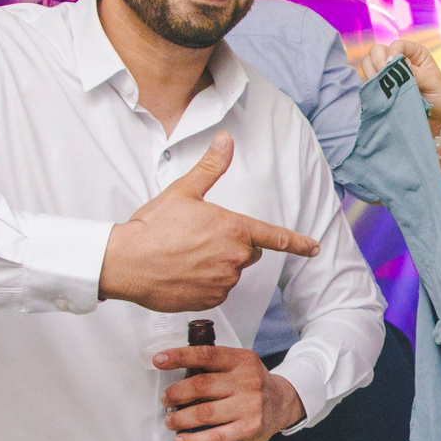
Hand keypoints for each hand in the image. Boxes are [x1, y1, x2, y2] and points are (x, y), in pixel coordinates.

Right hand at [99, 132, 319, 312]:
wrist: (126, 262)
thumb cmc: (152, 227)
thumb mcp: (184, 190)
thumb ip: (212, 167)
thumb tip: (226, 140)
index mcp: (233, 229)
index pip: (275, 237)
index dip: (298, 243)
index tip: (314, 247)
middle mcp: (234, 257)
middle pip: (249, 252)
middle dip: (233, 245)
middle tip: (200, 238)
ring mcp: (223, 281)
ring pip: (232, 272)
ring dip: (218, 265)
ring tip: (186, 255)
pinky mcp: (210, 300)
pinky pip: (218, 291)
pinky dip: (207, 283)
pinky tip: (184, 273)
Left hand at [155, 345, 305, 440]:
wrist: (283, 403)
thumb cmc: (252, 384)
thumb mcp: (240, 365)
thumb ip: (215, 366)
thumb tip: (176, 372)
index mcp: (242, 360)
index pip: (206, 355)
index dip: (180, 356)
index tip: (158, 360)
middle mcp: (247, 381)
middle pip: (201, 386)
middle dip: (176, 394)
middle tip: (166, 400)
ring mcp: (249, 405)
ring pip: (205, 413)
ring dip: (180, 418)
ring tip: (171, 421)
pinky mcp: (249, 428)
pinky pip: (216, 436)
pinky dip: (194, 440)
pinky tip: (181, 440)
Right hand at [360, 39, 440, 130]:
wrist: (440, 120)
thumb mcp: (432, 83)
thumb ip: (415, 73)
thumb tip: (396, 63)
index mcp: (415, 53)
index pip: (397, 45)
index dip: (392, 52)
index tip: (390, 65)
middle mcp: (400, 60)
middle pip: (378, 50)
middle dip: (377, 60)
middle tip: (381, 74)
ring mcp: (388, 74)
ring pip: (369, 64)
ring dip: (371, 73)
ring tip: (379, 85)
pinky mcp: (382, 88)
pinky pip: (369, 82)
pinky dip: (370, 85)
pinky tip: (377, 92)